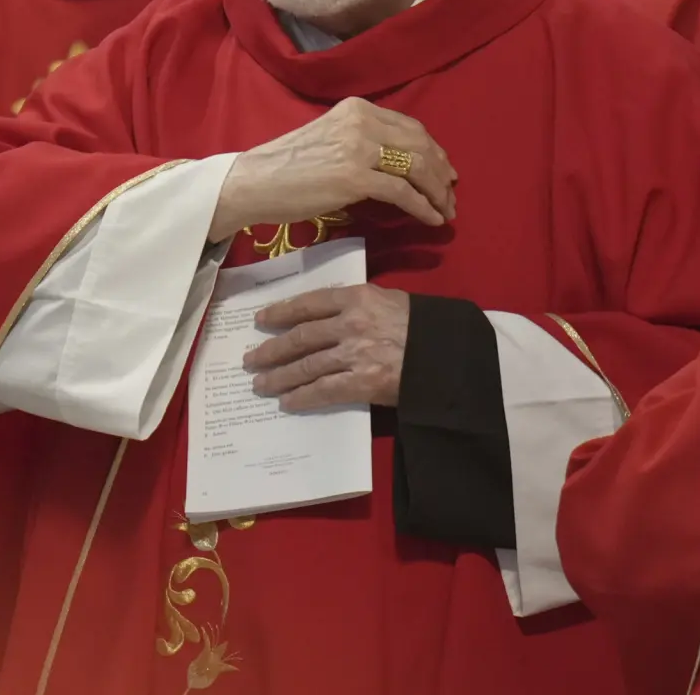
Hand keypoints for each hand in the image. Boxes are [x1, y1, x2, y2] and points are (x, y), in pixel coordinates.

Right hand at [210, 97, 456, 242]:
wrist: (254, 182)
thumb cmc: (287, 167)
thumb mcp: (330, 138)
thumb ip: (363, 142)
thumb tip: (399, 165)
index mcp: (357, 109)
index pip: (410, 127)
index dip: (434, 151)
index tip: (445, 171)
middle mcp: (362, 122)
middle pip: (420, 145)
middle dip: (442, 173)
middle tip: (451, 195)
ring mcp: (358, 148)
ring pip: (417, 167)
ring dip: (438, 192)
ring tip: (446, 211)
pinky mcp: (354, 177)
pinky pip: (403, 192)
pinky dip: (423, 207)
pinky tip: (432, 219)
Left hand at [244, 285, 409, 410]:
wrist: (449, 354)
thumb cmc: (423, 325)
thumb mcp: (390, 300)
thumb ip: (359, 305)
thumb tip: (329, 315)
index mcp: (358, 297)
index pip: (309, 303)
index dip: (281, 312)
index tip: (262, 320)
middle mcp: (350, 323)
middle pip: (300, 337)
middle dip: (271, 350)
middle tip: (250, 359)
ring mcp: (354, 354)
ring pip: (305, 366)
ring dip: (279, 376)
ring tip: (260, 384)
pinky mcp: (362, 382)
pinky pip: (323, 391)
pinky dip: (302, 397)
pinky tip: (287, 402)